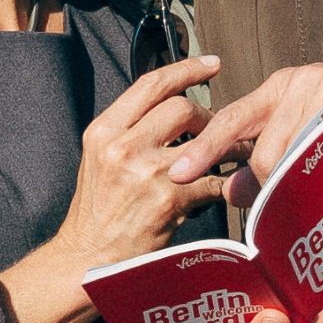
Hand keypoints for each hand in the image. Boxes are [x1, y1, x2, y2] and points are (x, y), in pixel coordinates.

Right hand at [41, 57, 228, 279]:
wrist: (87, 259)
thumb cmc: (98, 211)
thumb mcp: (100, 160)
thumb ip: (130, 131)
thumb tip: (173, 109)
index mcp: (104, 131)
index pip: (150, 84)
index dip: (185, 69)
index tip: (210, 64)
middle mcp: (122, 146)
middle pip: (181, 107)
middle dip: (206, 115)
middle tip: (214, 130)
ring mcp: (146, 173)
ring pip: (203, 141)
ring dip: (226, 147)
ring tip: (234, 153)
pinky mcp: (169, 200)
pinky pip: (211, 181)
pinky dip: (223, 183)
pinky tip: (225, 186)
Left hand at [185, 57, 322, 187]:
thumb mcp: (307, 120)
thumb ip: (270, 149)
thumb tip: (232, 189)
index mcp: (282, 87)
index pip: (231, 119)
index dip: (204, 149)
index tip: (178, 173)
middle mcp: (302, 84)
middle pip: (266, 154)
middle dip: (273, 187)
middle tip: (291, 204)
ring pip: (299, 160)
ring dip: (308, 186)